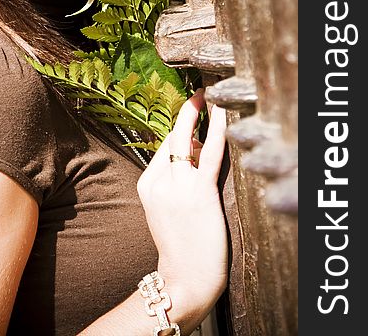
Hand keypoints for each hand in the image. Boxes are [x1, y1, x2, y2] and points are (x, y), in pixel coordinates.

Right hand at [136, 89, 227, 320]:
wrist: (185, 279)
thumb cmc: (182, 245)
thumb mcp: (166, 209)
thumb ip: (175, 179)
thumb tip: (195, 148)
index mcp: (147, 184)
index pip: (165, 145)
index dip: (183, 129)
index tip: (196, 113)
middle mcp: (158, 180)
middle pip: (173, 136)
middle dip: (188, 110)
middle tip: (201, 92)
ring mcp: (177, 186)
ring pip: (188, 138)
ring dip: (203, 114)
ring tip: (214, 96)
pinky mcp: (199, 192)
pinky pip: (210, 153)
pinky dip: (217, 129)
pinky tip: (223, 113)